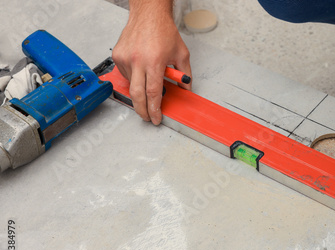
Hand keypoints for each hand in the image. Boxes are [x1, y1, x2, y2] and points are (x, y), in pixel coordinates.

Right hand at [112, 2, 191, 124]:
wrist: (148, 14)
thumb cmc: (164, 31)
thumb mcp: (181, 54)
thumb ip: (184, 74)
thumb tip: (185, 90)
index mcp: (154, 62)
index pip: (153, 93)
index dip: (154, 109)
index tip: (156, 118)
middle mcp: (137, 60)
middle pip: (137, 95)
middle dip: (142, 110)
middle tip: (148, 117)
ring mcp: (125, 58)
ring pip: (132, 85)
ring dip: (140, 89)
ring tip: (149, 79)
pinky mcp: (117, 56)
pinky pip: (126, 75)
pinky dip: (134, 78)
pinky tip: (141, 70)